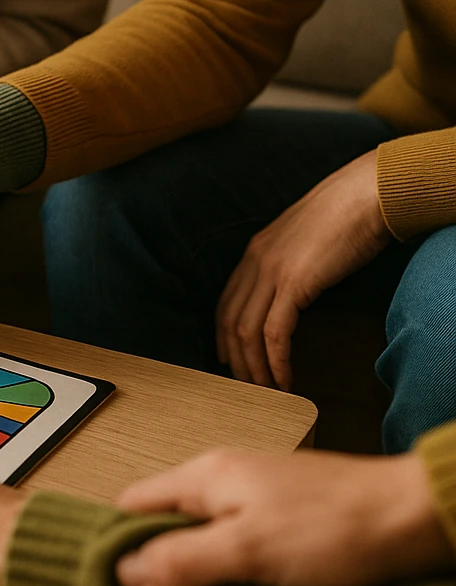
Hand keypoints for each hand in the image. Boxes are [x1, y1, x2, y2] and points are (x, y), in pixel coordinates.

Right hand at [115, 446, 453, 585]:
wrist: (418, 515)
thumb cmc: (341, 524)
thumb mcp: (249, 549)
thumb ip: (183, 558)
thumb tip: (123, 570)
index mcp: (205, 474)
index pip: (131, 502)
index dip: (118, 542)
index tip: (117, 582)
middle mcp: (225, 477)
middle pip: (165, 519)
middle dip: (159, 560)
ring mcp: (256, 493)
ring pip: (202, 532)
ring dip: (199, 567)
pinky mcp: (285, 514)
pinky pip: (237, 540)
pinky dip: (232, 566)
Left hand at [216, 150, 390, 389]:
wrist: (362, 195)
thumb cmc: (342, 216)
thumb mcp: (302, 240)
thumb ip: (287, 263)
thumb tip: (291, 290)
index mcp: (253, 252)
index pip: (225, 302)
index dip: (223, 335)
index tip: (227, 358)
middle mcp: (254, 262)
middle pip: (229, 321)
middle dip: (235, 358)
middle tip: (244, 385)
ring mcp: (271, 272)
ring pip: (247, 332)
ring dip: (254, 367)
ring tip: (265, 390)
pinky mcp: (294, 284)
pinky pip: (275, 333)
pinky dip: (276, 361)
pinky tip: (283, 378)